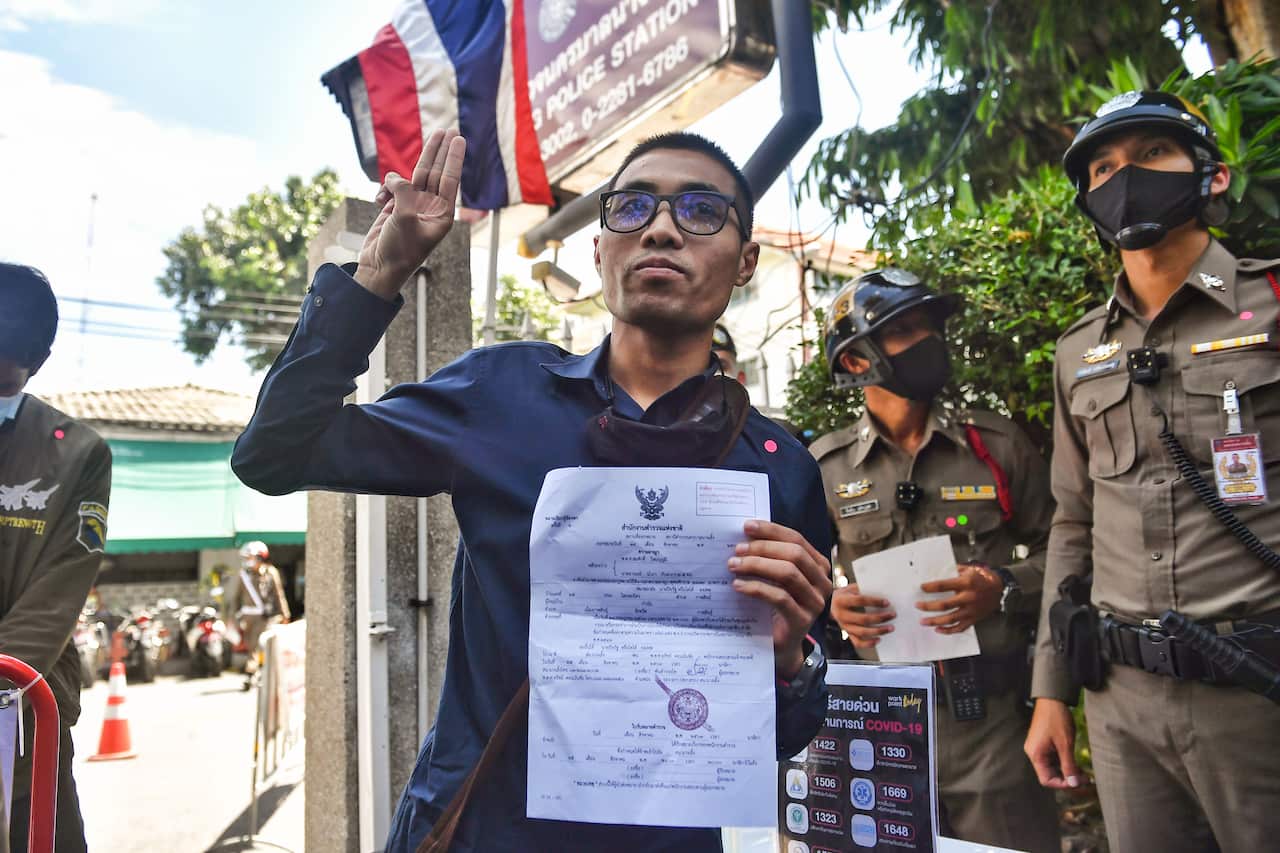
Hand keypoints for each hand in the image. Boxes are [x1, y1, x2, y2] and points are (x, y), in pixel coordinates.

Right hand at [355, 129, 466, 299]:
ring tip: (432, 137)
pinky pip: (391, 188)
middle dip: (440, 151)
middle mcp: (429, 209)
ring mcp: (411, 208)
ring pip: (414, 177)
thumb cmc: (399, 250)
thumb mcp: (405, 217)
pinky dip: (385, 189)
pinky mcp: (394, 209)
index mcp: (441, 215)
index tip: (459, 139)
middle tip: (448, 130)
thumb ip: (404, 191)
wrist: (378, 269)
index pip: (449, 179)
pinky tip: (379, 201)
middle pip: (435, 173)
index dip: (453, 158)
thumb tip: (394, 178)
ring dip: (419, 160)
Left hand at [728, 520, 832, 679]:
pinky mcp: (801, 621)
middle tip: (737, 549)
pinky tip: (738, 586)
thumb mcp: (775, 578)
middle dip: (763, 548)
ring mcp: (815, 603)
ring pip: (788, 573)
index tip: (747, 526)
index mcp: (818, 566)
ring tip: (734, 565)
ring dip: (757, 565)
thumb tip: (744, 535)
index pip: (797, 539)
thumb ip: (770, 558)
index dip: (772, 530)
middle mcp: (822, 582)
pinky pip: (779, 598)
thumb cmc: (775, 606)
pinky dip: (756, 588)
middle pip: (794, 554)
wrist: (780, 645)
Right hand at [830, 584, 894, 648]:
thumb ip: (863, 590)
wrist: (830, 604)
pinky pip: (858, 642)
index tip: (887, 602)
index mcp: (841, 601)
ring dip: (878, 631)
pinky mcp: (847, 633)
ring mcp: (844, 626)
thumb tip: (883, 593)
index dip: (874, 602)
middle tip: (893, 615)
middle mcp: (841, 615)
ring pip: (862, 632)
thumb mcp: (850, 588)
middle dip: (880, 618)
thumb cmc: (845, 595)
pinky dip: (869, 643)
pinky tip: (879, 639)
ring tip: (890, 628)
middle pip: (863, 619)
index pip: (860, 601)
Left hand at [915, 562, 1002, 632]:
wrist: (999, 588)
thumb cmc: (982, 577)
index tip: (921, 588)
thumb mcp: (968, 569)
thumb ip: (953, 572)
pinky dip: (948, 630)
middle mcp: (968, 598)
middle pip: (944, 605)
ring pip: (950, 619)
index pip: (943, 586)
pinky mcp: (974, 618)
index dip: (930, 587)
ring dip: (935, 621)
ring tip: (923, 621)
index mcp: (966, 583)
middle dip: (928, 606)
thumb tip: (937, 572)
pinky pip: (960, 627)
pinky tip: (938, 629)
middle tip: (917, 605)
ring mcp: (971, 610)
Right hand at [1024, 698, 1081, 788]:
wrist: (1052, 698)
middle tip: (1085, 779)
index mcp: (1036, 754)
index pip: (1046, 780)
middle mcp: (1034, 753)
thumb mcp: (1065, 744)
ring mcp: (1038, 748)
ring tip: (1084, 773)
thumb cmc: (1057, 719)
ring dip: (1067, 771)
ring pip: (1053, 768)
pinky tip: (1077, 764)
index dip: (1062, 785)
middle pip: (1049, 775)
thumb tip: (1073, 784)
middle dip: (1067, 779)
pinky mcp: (1043, 744)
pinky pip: (1053, 759)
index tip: (1078, 783)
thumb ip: (1069, 765)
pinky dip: (1065, 763)